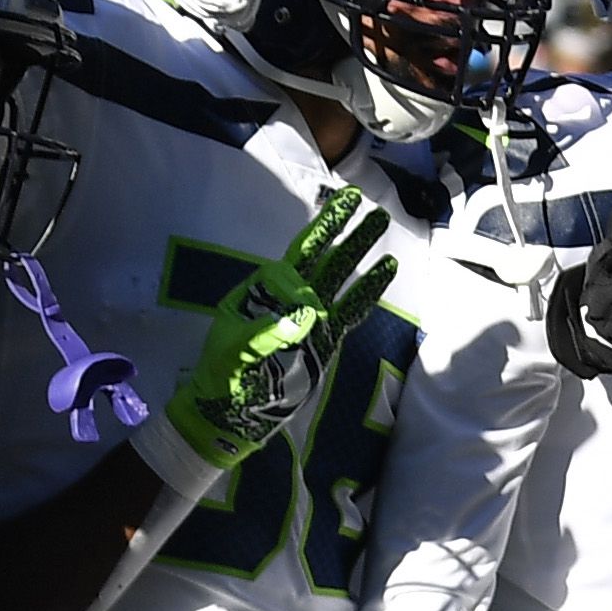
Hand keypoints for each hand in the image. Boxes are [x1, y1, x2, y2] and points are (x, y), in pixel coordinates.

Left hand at [170, 185, 396, 474]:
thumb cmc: (225, 376)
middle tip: (361, 197)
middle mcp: (290, 299)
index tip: (330, 230)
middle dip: (341, 227)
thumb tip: (313, 313)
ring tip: (382, 223)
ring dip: (360, 250)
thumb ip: (270, 331)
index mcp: (263, 292)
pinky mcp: (326, 340)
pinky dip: (368, 290)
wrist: (231, 413)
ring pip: (341, 276)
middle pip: (322, 255)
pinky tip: (386, 269)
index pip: (294, 260)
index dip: (315, 241)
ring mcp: (312, 318)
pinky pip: (352, 310)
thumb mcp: (237, 351)